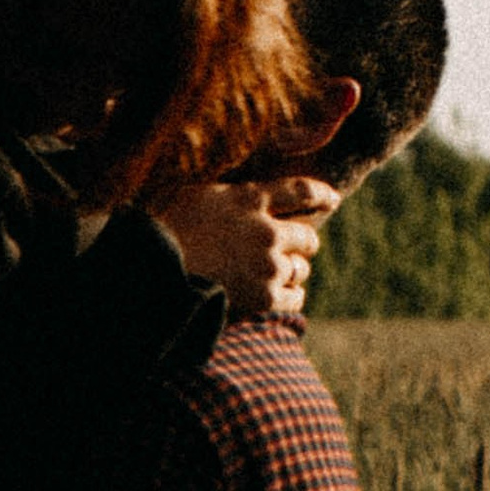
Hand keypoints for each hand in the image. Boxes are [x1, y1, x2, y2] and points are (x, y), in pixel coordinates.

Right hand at [155, 174, 339, 322]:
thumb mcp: (196, 197)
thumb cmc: (165, 233)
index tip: (333, 200)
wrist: (156, 275)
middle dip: (300, 245)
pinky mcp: (265, 298)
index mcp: (249, 200)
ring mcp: (268, 266)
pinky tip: (271, 297)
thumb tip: (243, 194)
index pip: (300, 191)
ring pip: (301, 270)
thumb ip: (228, 195)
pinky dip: (287, 298)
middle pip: (308, 238)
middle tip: (289, 252)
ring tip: (269, 277)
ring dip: (290, 273)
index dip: (321, 195)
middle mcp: (266, 231)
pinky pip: (294, 299)